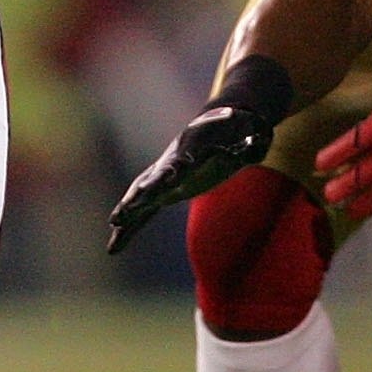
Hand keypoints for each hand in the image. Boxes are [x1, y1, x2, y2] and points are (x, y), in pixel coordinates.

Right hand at [108, 101, 275, 253]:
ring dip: (128, 212)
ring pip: (141, 197)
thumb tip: (258, 142)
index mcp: (191, 148)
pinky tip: (114, 247)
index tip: (164, 181)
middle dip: (137, 197)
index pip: (180, 162)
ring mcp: (164, 177)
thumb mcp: (247, 135)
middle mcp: (171, 163)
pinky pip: (144, 212)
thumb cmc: (235, 130)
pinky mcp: (163, 191)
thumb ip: (250, 141)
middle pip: (152, 181)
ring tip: (114, 226)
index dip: (172, 172)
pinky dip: (129, 228)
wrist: (216, 124)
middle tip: (121, 212)